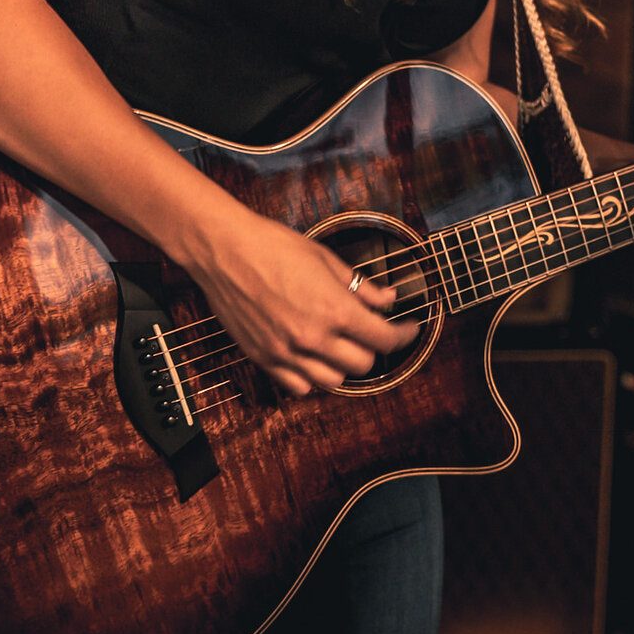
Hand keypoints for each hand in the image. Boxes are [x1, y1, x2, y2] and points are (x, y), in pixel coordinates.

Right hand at [190, 208, 417, 396]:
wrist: (225, 250)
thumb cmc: (274, 247)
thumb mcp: (327, 259)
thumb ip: (362, 287)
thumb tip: (389, 300)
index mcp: (334, 310)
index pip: (384, 339)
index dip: (404, 335)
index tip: (409, 328)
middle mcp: (313, 337)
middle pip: (363, 364)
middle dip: (374, 347)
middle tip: (372, 331)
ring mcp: (286, 352)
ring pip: (333, 381)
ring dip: (344, 365)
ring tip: (341, 344)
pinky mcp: (263, 358)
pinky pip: (299, 387)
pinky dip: (312, 377)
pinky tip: (313, 357)